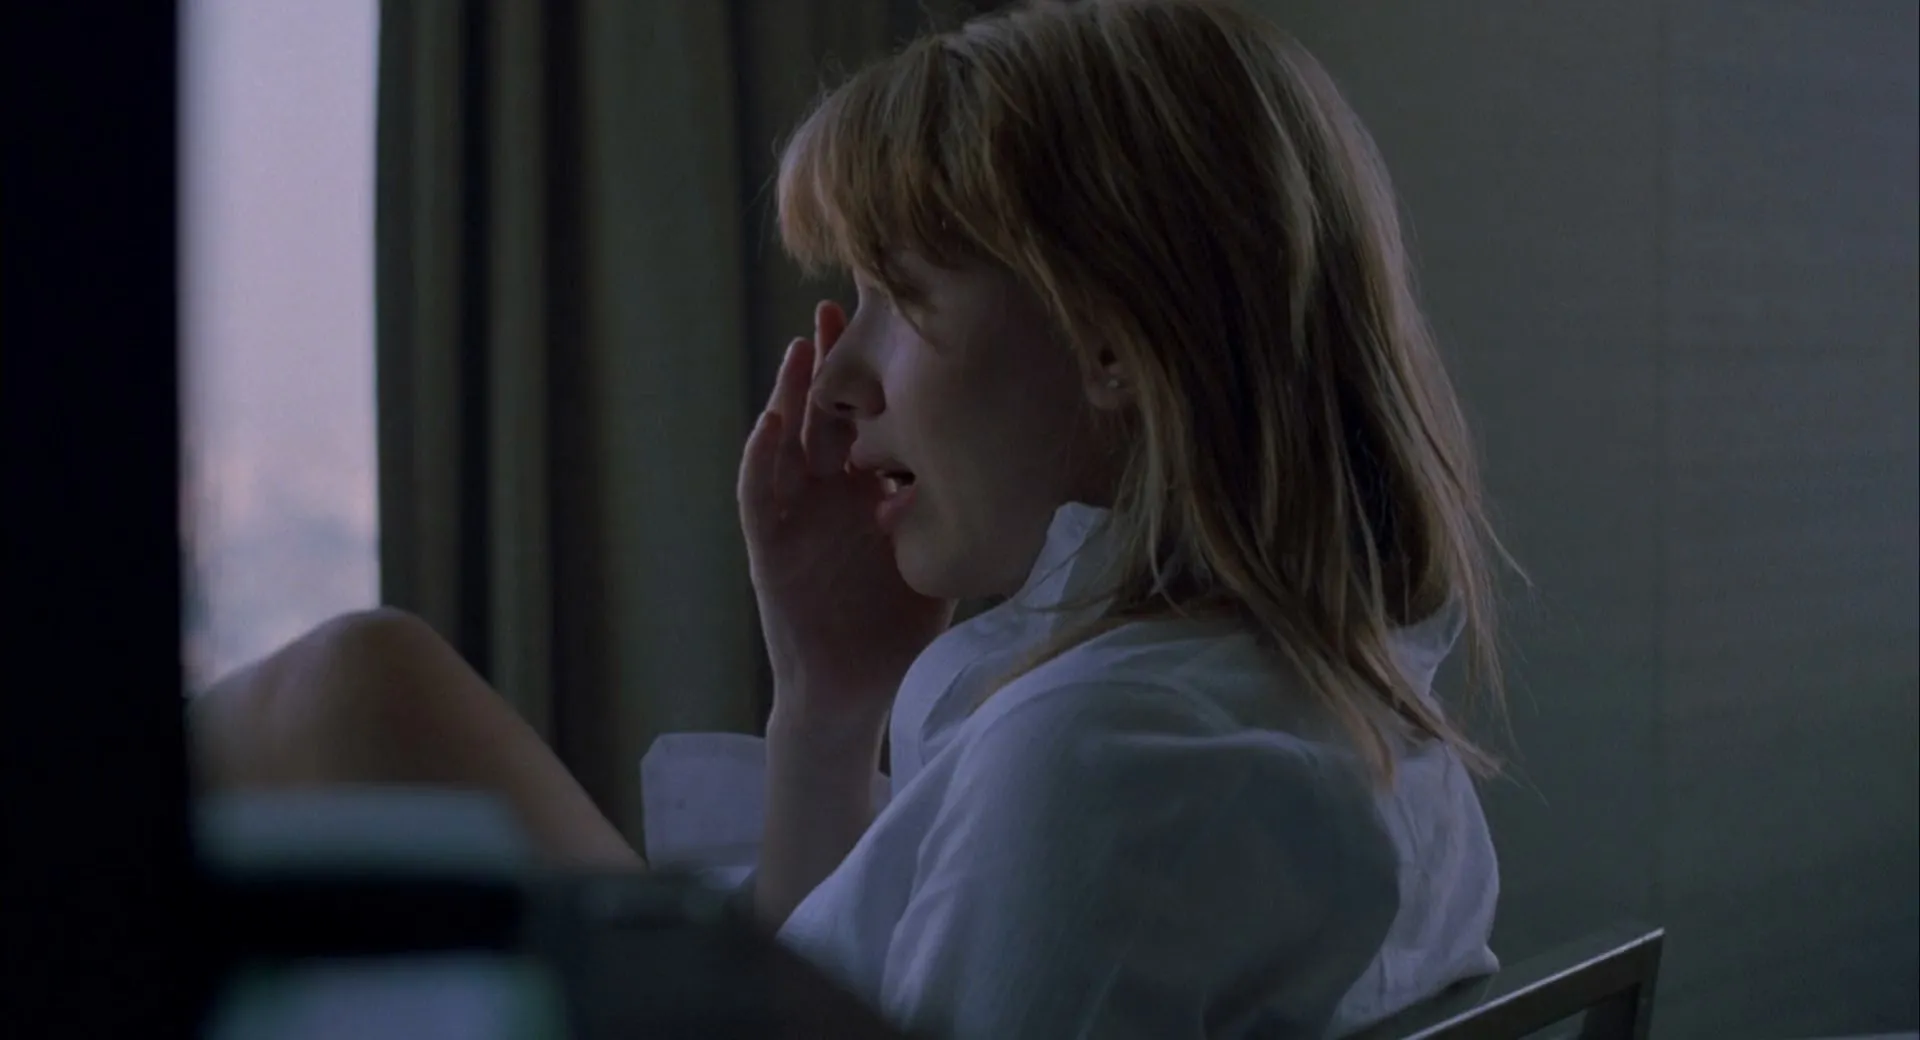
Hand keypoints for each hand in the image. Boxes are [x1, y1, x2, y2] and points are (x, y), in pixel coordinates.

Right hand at [738, 301, 953, 726]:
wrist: (857, 691)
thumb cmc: (900, 625)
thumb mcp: (941, 552)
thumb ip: (963, 509)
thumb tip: (1027, 464)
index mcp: (871, 489)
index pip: (876, 416)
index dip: (886, 372)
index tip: (908, 323)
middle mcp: (830, 492)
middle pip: (830, 411)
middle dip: (836, 360)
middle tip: (847, 301)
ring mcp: (795, 514)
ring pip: (789, 439)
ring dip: (793, 392)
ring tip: (806, 344)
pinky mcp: (767, 546)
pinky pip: (757, 493)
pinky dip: (761, 456)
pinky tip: (773, 421)